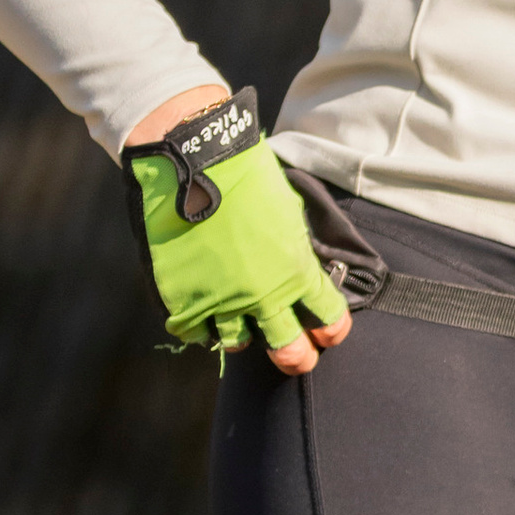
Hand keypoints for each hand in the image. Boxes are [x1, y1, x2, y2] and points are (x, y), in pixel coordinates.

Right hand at [122, 83, 351, 375]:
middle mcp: (262, 294)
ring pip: (239, 343)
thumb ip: (298, 249)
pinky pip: (195, 333)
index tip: (328, 332)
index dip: (332, 330)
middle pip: (289, 352)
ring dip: (244, 334)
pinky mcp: (182, 298)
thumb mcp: (290, 211)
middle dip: (298, 356)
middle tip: (297, 355)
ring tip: (242, 322)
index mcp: (297, 271)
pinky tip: (206, 313)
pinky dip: (202, 326)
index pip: (330, 320)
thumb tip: (305, 268)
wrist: (192, 157)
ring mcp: (220, 301)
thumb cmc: (246, 174)